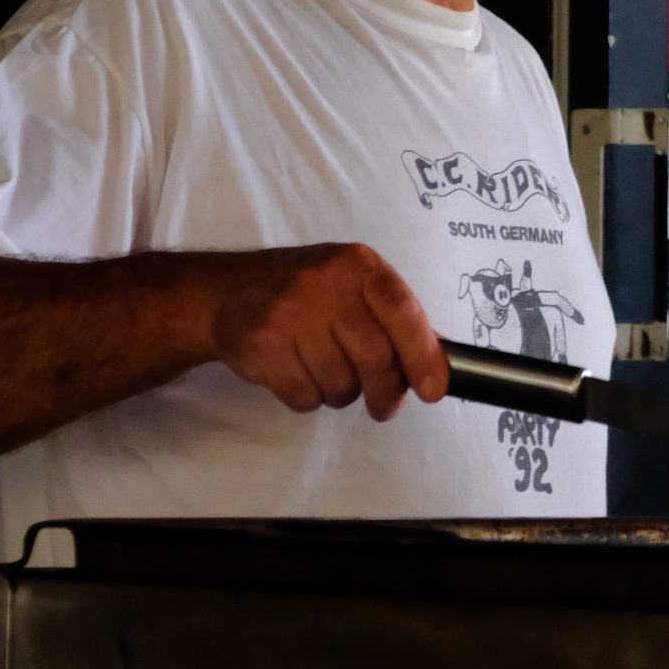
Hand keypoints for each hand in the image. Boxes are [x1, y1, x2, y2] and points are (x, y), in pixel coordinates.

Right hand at [206, 244, 451, 420]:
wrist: (228, 293)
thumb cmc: (307, 294)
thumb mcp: (355, 287)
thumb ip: (396, 319)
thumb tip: (439, 364)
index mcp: (358, 265)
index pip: (402, 310)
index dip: (423, 354)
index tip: (433, 389)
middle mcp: (324, 282)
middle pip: (375, 357)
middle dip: (386, 392)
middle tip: (384, 404)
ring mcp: (289, 312)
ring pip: (340, 384)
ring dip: (342, 394)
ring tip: (327, 372)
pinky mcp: (261, 345)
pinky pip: (305, 396)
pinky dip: (309, 399)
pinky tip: (299, 373)